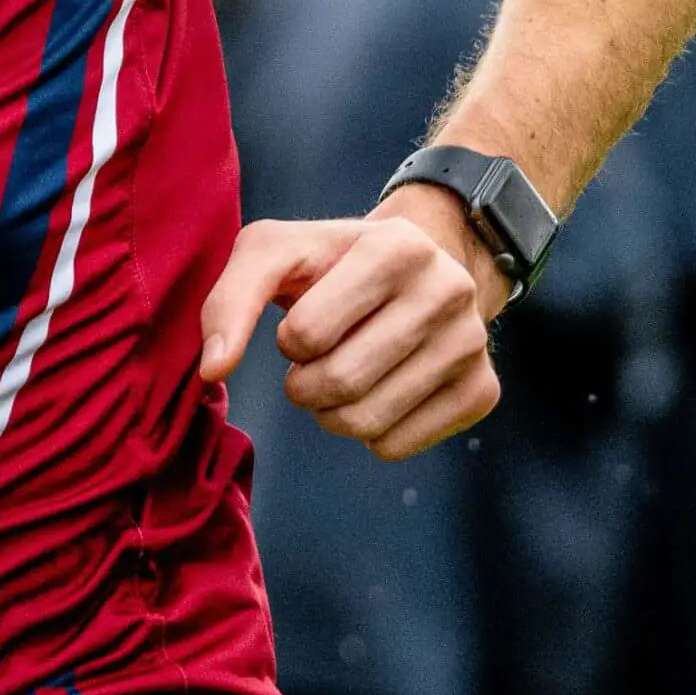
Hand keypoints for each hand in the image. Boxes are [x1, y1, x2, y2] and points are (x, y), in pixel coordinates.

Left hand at [198, 196, 502, 460]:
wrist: (416, 265)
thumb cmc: (330, 261)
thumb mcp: (274, 252)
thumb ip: (230, 299)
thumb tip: (212, 370)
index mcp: (395, 248)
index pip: (307, 334)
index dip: (288, 341)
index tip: (302, 325)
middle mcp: (447, 291)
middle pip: (340, 383)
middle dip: (304, 387)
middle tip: (308, 369)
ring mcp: (472, 343)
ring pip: (369, 421)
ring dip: (330, 414)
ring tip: (336, 380)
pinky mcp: (483, 390)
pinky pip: (399, 446)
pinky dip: (368, 433)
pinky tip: (375, 393)